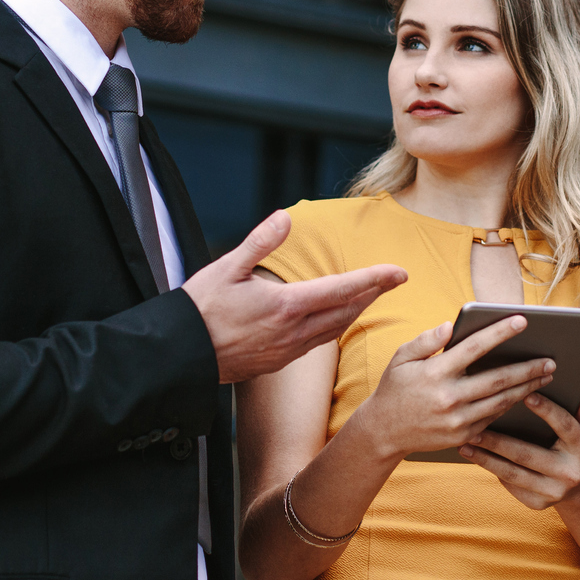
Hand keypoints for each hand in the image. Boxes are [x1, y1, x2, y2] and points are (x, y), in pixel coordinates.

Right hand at [187, 210, 405, 382]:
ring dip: (355, 312)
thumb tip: (285, 217)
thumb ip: (260, 242)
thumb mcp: (227, 268)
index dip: (374, 279)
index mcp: (286, 305)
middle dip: (373, 294)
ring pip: (333, 330)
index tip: (400, 272)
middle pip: (346, 312)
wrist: (180, 356)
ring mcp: (287, 351)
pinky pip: (315, 344)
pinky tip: (331, 321)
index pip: (342, 289)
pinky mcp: (277, 362)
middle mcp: (293, 331)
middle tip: (394, 280)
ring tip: (369, 297)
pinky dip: (332, 328)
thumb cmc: (200, 310)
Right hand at [352, 315, 554, 458]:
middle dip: (527, 369)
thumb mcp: (401, 358)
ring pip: (501, 401)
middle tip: (551, 360)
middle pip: (497, 379)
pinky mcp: (462, 436)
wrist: (383, 432)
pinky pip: (493, 418)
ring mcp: (457, 420)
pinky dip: (511, 406)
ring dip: (527, 388)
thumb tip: (451, 326)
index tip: (523, 320)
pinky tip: (526, 395)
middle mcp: (449, 397)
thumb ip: (426, 340)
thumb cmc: (395, 388)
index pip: (475, 347)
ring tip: (546, 376)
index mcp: (436, 372)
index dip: (500, 332)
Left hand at [462, 393, 579, 509]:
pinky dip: (492, 470)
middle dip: (498, 441)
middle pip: (528, 455)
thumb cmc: (574, 445)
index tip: (526, 394)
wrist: (579, 486)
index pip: (564, 426)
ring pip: (513, 474)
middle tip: (474, 428)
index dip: (546, 410)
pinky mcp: (538, 504)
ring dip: (485, 459)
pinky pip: (511, 485)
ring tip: (465, 445)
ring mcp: (553, 491)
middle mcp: (569, 473)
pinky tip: (476, 458)